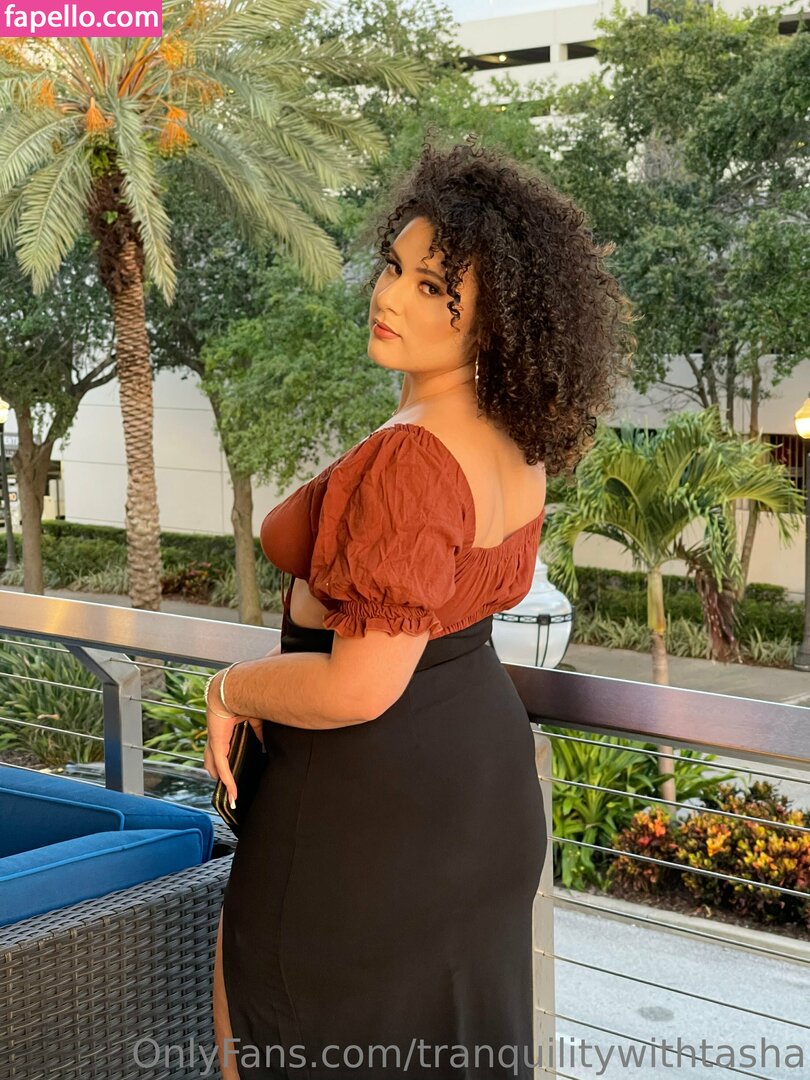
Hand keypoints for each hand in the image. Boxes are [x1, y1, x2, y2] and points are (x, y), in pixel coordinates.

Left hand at [203, 669, 264, 806]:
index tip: (234, 770)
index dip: (226, 759)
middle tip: (227, 787)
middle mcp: (216, 736)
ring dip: (221, 780)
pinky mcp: (217, 744)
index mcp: (224, 728)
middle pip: (212, 760)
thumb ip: (257, 731)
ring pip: (214, 766)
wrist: (232, 689)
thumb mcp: (254, 718)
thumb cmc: (243, 697)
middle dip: (218, 773)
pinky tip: (234, 792)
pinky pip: (222, 767)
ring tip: (229, 794)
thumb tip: (265, 743)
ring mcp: (215, 741)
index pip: (221, 748)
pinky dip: (229, 781)